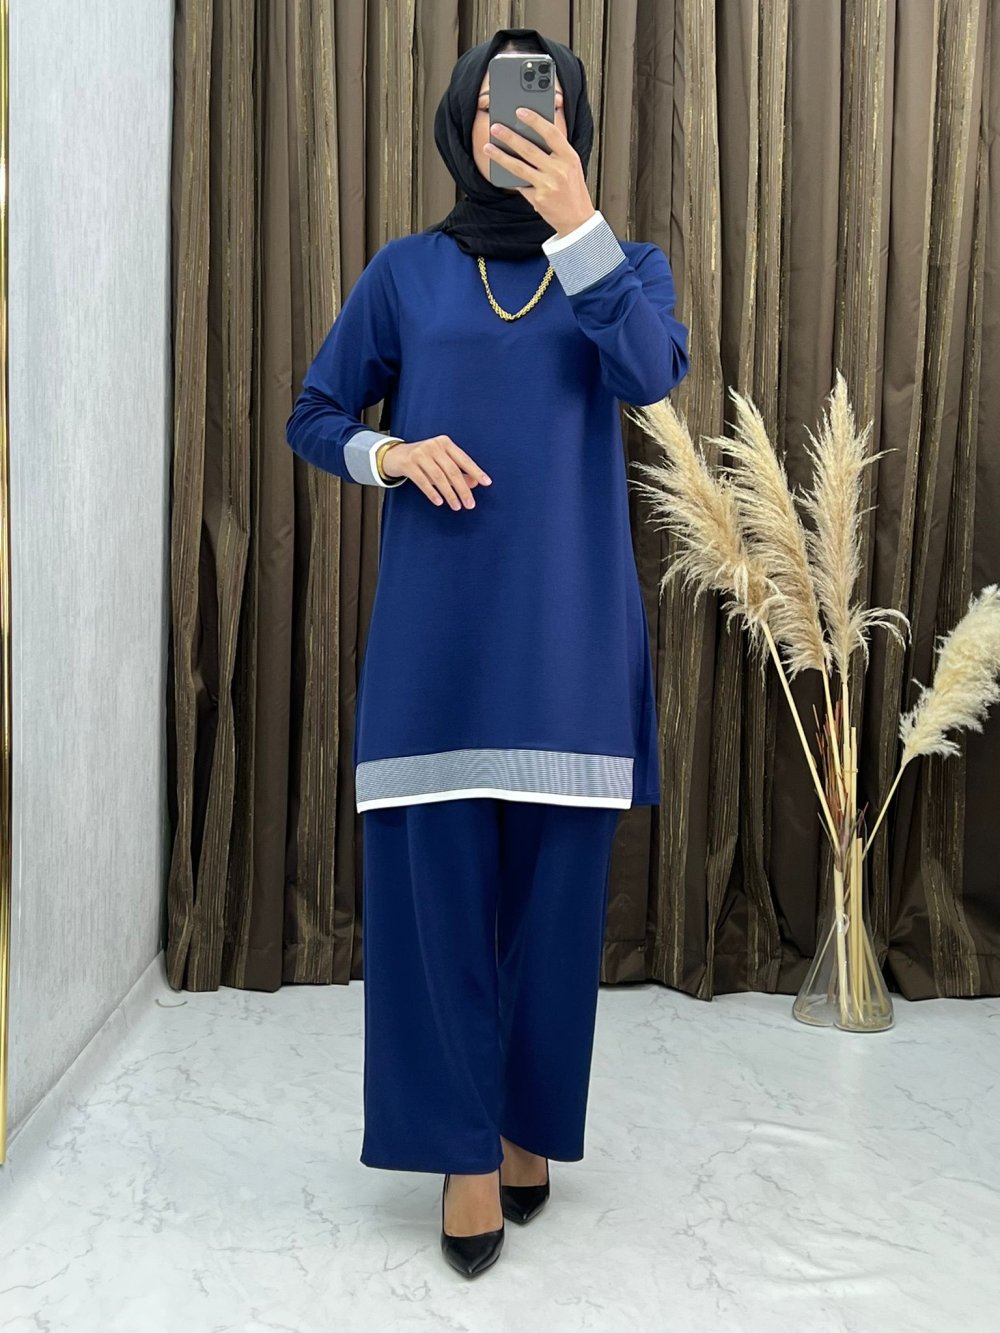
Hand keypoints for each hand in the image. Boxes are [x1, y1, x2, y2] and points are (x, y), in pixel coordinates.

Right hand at [380, 436, 491, 509]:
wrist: (395, 455)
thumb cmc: (423, 459)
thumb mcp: (441, 462)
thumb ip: (458, 472)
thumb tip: (474, 483)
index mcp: (445, 443)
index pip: (464, 459)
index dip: (476, 471)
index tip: (486, 483)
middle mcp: (434, 445)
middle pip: (452, 470)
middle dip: (463, 489)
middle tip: (470, 504)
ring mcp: (420, 453)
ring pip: (439, 477)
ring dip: (449, 494)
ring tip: (456, 506)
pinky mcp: (408, 463)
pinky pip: (423, 481)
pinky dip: (432, 492)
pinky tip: (439, 502)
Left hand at [484, 108, 595, 238]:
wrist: (577, 220)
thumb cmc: (572, 190)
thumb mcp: (571, 167)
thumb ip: (555, 152)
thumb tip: (529, 136)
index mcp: (570, 157)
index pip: (551, 133)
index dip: (534, 120)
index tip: (520, 111)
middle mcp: (559, 170)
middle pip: (529, 149)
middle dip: (509, 136)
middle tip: (495, 127)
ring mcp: (548, 185)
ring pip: (518, 167)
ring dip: (500, 156)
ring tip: (488, 147)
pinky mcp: (538, 199)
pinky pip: (520, 185)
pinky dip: (511, 178)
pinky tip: (500, 170)